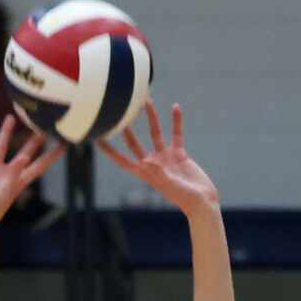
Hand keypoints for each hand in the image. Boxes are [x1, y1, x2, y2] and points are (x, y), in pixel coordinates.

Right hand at [0, 118, 61, 233]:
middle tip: (42, 125)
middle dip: (34, 140)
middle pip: (24, 152)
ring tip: (10, 117)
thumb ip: (15, 174)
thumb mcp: (5, 193)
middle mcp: (8, 174)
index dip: (52, 155)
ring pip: (1, 147)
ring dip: (6, 132)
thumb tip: (26, 157)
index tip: (64, 144)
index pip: (40, 165)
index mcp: (19, 182)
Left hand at [94, 103, 217, 213]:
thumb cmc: (187, 199)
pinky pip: (176, 134)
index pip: (122, 160)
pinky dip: (176, 122)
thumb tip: (148, 161)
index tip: (97, 139)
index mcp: (146, 173)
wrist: (203, 201)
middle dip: (126, 128)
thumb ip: (159, 174)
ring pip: (155, 133)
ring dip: (151, 117)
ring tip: (147, 100)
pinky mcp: (179, 154)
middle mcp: (153, 163)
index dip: (109, 150)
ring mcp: (165, 157)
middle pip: (134, 142)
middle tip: (118, 111)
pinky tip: (175, 108)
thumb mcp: (172, 186)